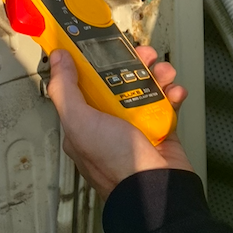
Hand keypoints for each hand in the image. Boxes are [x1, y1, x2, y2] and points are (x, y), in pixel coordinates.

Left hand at [46, 45, 194, 199]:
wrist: (156, 188)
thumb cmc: (116, 162)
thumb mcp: (79, 122)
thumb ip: (65, 89)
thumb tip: (57, 60)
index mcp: (84, 124)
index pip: (83, 85)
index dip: (92, 62)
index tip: (102, 44)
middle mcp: (108, 124)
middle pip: (118, 82)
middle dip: (132, 64)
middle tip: (144, 54)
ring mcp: (136, 127)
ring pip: (145, 89)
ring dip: (157, 76)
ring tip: (164, 73)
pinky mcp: (160, 130)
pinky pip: (166, 104)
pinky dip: (173, 94)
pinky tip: (175, 92)